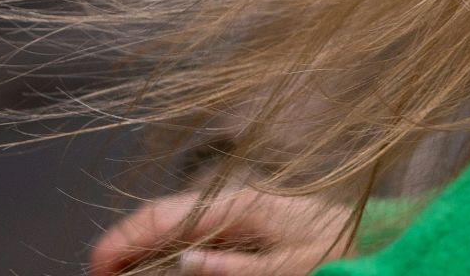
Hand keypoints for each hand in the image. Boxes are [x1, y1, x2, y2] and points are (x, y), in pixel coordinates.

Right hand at [89, 189, 352, 275]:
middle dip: (125, 247)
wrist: (373, 235)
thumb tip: (186, 261)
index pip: (164, 215)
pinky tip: (159, 267)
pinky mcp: (246, 225)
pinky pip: (196, 235)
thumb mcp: (294, 265)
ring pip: (175, 227)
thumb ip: (239, 267)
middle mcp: (234, 201)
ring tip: (120, 274)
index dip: (123, 239)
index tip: (96, 267)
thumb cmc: (339, 247)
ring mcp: (238, 212)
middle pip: (162, 219)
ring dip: (144, 251)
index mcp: (240, 204)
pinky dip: (169, 251)